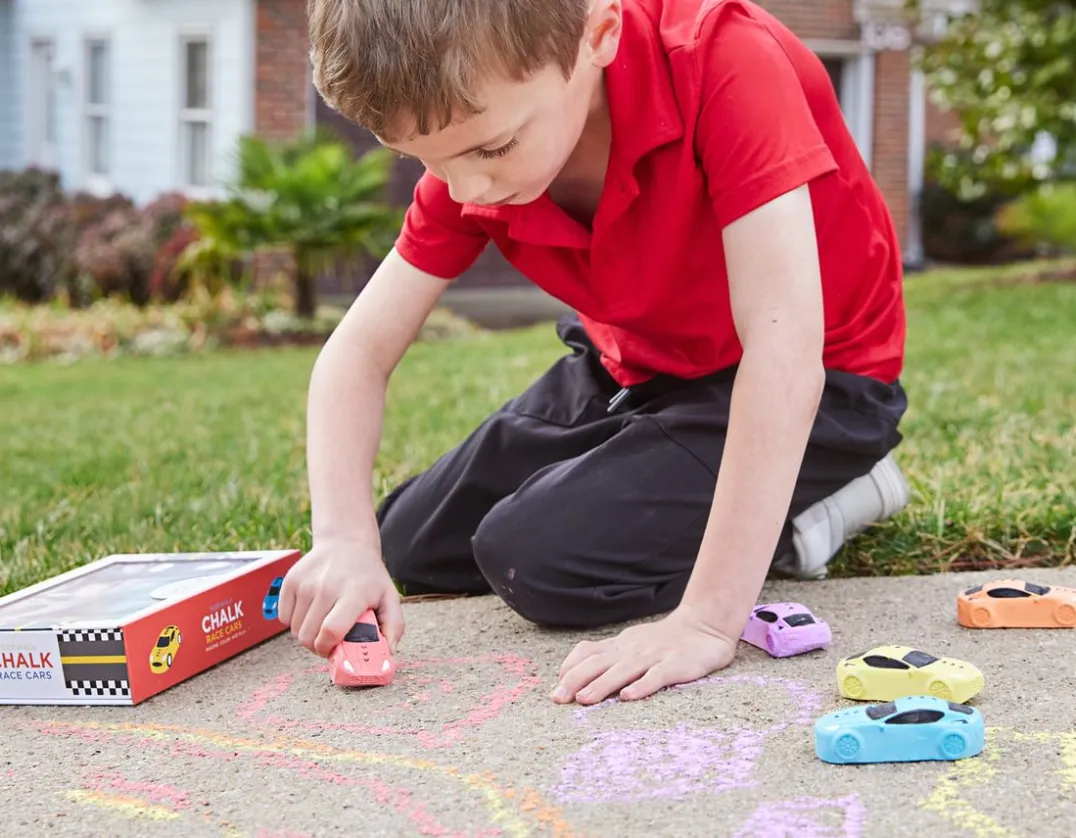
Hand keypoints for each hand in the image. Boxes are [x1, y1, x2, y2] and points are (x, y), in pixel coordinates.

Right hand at [277, 537, 403, 657]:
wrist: (346, 543)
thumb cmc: (368, 576)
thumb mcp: (389, 597)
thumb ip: (394, 626)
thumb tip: (388, 652)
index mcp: (353, 594)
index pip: (331, 631)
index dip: (328, 649)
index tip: (333, 651)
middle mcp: (327, 587)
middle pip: (309, 636)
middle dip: (317, 646)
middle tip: (328, 640)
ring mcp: (306, 583)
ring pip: (295, 630)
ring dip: (306, 634)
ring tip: (321, 624)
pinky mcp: (291, 580)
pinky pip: (284, 617)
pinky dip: (294, 622)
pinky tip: (310, 612)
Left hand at [551, 604, 737, 704]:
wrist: (704, 625)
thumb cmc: (662, 641)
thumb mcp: (630, 644)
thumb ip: (606, 656)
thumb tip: (572, 673)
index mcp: (620, 646)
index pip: (588, 654)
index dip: (570, 669)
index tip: (556, 688)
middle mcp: (632, 650)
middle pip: (599, 663)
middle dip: (576, 680)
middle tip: (558, 699)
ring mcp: (653, 656)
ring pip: (623, 670)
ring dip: (602, 684)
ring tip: (584, 699)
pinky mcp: (676, 664)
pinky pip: (657, 675)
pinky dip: (642, 685)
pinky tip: (628, 696)